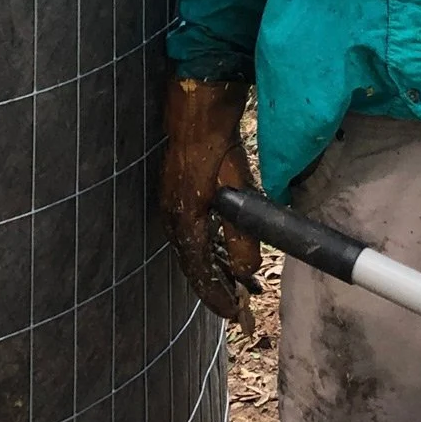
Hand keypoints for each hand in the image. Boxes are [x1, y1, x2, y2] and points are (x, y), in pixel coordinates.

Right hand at [158, 77, 261, 330]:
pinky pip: (193, 233)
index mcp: (183, 221)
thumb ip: (242, 233)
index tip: (235, 316)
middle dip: (218, 286)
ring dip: (216, 267)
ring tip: (241, 282)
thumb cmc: (216, 142)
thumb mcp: (236, 188)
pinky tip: (225, 249)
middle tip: (242, 304)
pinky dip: (210, 248)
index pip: (200, 273)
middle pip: (195, 265)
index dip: (218, 297)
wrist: (197, 105)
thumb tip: (248, 271)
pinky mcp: (178, 192)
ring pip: (194, 250)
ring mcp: (172, 204)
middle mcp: (173, 217)